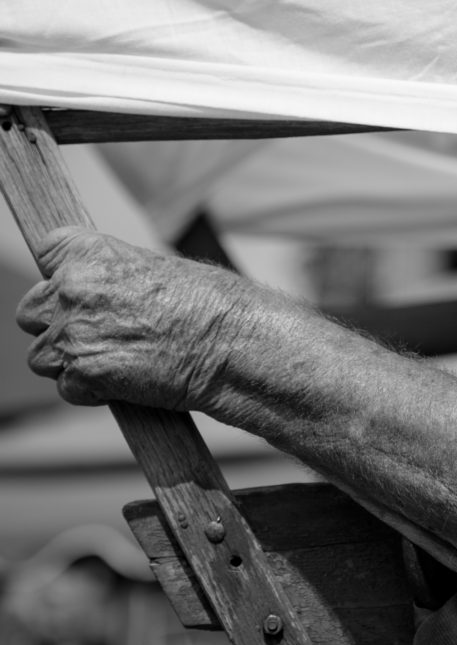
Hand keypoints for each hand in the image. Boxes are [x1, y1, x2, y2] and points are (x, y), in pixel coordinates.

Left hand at [16, 227, 248, 409]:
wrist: (237, 346)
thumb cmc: (217, 308)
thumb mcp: (165, 270)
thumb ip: (119, 277)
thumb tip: (107, 296)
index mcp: (93, 253)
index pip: (48, 251)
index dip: (63, 276)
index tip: (81, 292)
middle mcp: (74, 288)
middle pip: (31, 311)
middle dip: (58, 326)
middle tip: (99, 337)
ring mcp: (74, 334)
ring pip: (42, 357)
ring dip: (71, 364)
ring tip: (116, 365)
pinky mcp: (84, 375)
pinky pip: (68, 389)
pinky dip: (92, 392)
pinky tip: (128, 384)